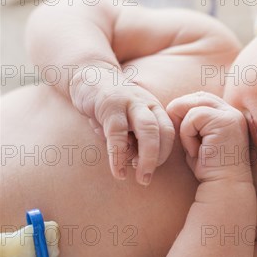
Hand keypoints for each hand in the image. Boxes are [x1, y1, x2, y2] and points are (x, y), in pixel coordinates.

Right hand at [69, 65, 174, 184]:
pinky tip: (118, 171)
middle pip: (162, 132)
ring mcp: (130, 103)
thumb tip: (136, 162)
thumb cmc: (111, 106)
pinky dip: (119, 156)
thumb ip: (133, 140)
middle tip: (148, 179)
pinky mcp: (110, 106)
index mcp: (155, 109)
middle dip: (159, 158)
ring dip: (147, 158)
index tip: (152, 168)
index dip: (164, 153)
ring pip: (148, 131)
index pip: (169, 132)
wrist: (88, 76)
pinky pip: (117, 134)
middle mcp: (147, 104)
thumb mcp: (127, 122)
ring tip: (140, 178)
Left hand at [166, 91, 251, 183]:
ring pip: (193, 105)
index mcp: (229, 116)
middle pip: (198, 96)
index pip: (203, 99)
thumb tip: (172, 108)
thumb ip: (190, 123)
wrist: (223, 187)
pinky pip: (193, 117)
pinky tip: (196, 151)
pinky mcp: (224, 121)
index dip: (187, 111)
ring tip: (193, 148)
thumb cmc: (209, 169)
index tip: (183, 135)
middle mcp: (233, 113)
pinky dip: (187, 135)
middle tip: (180, 138)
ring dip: (184, 127)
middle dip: (182, 113)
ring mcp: (231, 116)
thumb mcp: (198, 141)